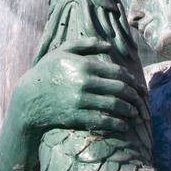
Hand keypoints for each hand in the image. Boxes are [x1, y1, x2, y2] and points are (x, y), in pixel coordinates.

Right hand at [13, 41, 149, 137]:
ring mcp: (80, 101)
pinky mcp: (76, 117)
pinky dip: (116, 124)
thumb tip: (108, 44)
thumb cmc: (47, 71)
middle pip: (119, 89)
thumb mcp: (62, 51)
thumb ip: (86, 44)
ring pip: (114, 106)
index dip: (132, 80)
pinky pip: (102, 121)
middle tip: (142, 101)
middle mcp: (85, 83)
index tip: (139, 87)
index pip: (117, 73)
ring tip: (135, 114)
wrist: (28, 98)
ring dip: (129, 110)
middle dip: (135, 96)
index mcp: (84, 65)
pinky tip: (123, 126)